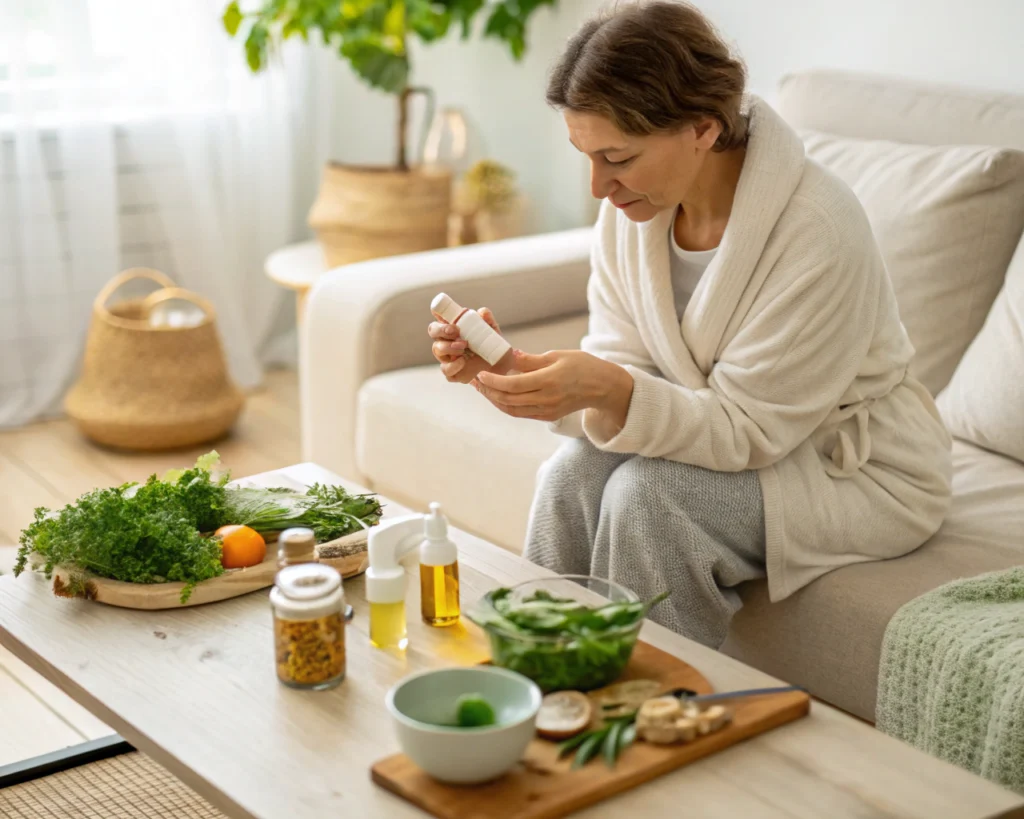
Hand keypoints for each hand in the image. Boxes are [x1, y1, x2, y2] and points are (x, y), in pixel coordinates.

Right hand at [427, 307, 501, 383]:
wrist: (498, 362)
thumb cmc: (490, 342)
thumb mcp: (492, 329)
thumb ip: (488, 319)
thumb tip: (482, 312)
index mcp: (453, 326)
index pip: (439, 315)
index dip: (437, 312)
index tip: (445, 314)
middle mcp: (446, 339)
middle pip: (433, 331)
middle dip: (441, 330)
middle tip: (455, 331)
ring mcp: (447, 356)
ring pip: (437, 349)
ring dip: (448, 347)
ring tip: (463, 347)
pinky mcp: (452, 371)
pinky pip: (446, 370)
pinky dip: (453, 366)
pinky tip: (463, 361)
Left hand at [473, 350, 632, 424]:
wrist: (603, 388)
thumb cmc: (583, 366)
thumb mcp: (558, 355)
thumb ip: (532, 360)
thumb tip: (511, 356)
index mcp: (549, 380)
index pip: (513, 384)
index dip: (494, 381)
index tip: (481, 374)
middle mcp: (547, 398)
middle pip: (509, 399)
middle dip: (489, 391)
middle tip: (476, 381)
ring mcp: (547, 410)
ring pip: (512, 410)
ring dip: (495, 400)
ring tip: (483, 389)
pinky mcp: (548, 416)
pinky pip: (521, 413)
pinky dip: (507, 406)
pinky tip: (499, 396)